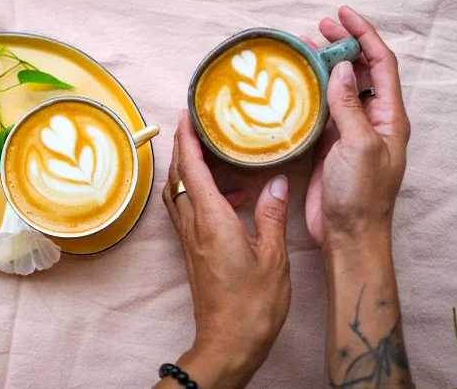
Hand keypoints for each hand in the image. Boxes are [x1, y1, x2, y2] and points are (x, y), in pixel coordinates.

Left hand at [159, 112, 290, 388]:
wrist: (229, 343)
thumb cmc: (252, 306)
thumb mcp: (273, 257)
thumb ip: (271, 215)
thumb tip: (277, 182)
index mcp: (211, 220)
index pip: (191, 167)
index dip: (187, 137)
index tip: (188, 113)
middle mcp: (193, 225)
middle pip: (179, 174)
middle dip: (184, 144)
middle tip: (199, 122)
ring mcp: (190, 239)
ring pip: (180, 191)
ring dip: (189, 167)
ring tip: (216, 153)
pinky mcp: (194, 251)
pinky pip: (188, 209)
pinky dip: (199, 191)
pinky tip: (229, 195)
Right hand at [302, 6, 410, 249]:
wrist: (349, 235)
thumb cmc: (362, 195)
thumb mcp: (359, 146)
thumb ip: (349, 106)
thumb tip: (338, 69)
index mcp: (389, 116)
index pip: (380, 64)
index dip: (364, 35)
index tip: (343, 15)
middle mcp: (373, 118)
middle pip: (360, 69)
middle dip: (343, 44)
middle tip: (318, 27)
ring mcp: (351, 130)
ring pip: (339, 86)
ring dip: (324, 64)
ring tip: (304, 47)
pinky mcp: (330, 144)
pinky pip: (322, 108)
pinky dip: (310, 90)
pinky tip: (295, 82)